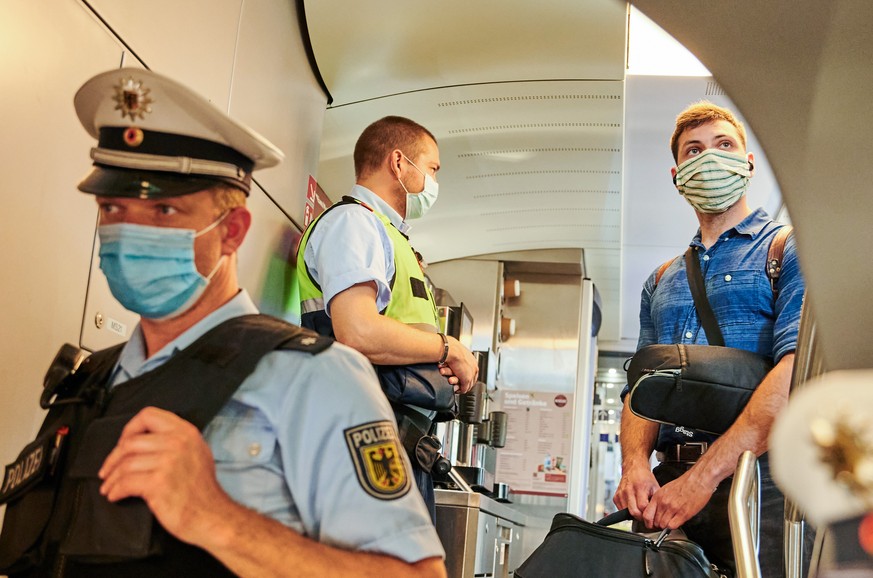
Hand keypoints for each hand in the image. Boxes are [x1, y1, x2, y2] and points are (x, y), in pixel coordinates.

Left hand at [98, 406, 231, 546]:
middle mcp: (178, 443)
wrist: (211, 516)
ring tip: (110, 486)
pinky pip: (125, 482)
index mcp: (186, 433)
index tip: (123, 443)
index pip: (149, 415)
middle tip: (109, 470)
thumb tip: (145, 440)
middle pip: (131, 442)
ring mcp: (168, 462)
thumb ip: (176, 441)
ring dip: (112, 478)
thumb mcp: (197, 453)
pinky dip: (115, 490)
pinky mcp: (158, 483)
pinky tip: (115, 495)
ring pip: (126, 463)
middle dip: (113, 458)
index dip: (130, 429)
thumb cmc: (202, 490)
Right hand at [441, 335, 477, 393]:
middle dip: (465, 383)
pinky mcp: (466, 379)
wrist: (449, 350)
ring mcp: (471, 373)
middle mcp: (473, 366)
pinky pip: (464, 388)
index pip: (472, 371)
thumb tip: (453, 360)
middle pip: (472, 379)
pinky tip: (456, 390)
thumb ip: (458, 357)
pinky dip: (460, 390)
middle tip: (459, 385)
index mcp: (472, 359)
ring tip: (456, 387)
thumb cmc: (450, 349)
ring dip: (461, 386)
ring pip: (468, 384)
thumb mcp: (456, 352)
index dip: (466, 375)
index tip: (461, 378)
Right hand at [614, 465, 659, 518]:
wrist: (633, 469)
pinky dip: (627, 510)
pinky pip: (621, 509)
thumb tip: (657, 513)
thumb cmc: (644, 477)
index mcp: (640, 487)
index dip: (647, 513)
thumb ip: (656, 500)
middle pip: (633, 512)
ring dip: (633, 514)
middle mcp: (628, 490)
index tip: (650, 515)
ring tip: (639, 509)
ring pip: (626, 512)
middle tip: (644, 515)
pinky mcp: (616, 496)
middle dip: (640, 517)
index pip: (642, 507)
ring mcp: (621, 493)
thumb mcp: (655, 487)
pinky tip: (632, 505)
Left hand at [641, 471, 715, 529]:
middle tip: (664, 524)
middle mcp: (663, 502)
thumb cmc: (685, 483)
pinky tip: (677, 522)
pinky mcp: (683, 513)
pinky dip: (674, 527)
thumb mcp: (667, 489)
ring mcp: (673, 508)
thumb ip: (660, 500)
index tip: (652, 524)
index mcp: (658, 496)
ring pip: (663, 525)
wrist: (698, 480)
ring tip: (671, 522)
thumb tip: (658, 510)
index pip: (646, 514)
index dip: (649, 522)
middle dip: (659, 525)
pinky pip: (673, 526)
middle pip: (655, 522)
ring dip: (667, 526)